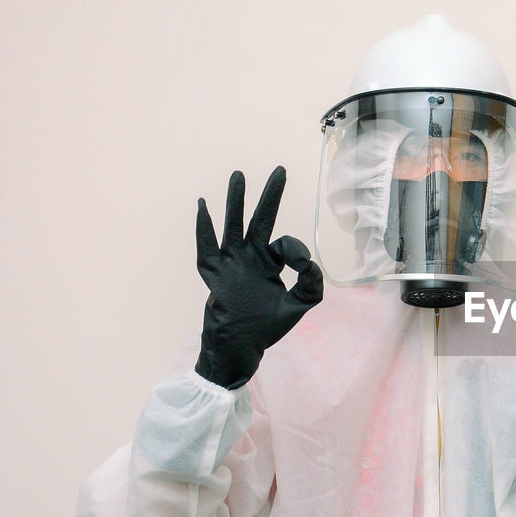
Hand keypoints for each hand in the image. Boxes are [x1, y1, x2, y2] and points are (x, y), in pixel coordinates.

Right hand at [194, 167, 323, 388]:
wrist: (240, 345)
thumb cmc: (267, 327)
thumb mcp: (300, 304)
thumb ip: (312, 283)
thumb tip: (307, 261)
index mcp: (270, 263)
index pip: (286, 244)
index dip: (296, 252)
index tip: (300, 266)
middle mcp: (250, 258)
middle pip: (261, 219)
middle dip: (270, 195)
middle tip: (280, 170)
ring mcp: (231, 263)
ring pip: (234, 225)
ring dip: (237, 200)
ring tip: (240, 175)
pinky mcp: (215, 274)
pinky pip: (207, 247)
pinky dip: (204, 227)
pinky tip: (203, 205)